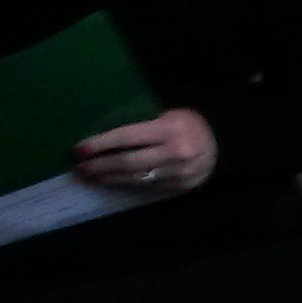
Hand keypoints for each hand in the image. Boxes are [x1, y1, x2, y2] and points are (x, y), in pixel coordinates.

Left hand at [77, 108, 217, 193]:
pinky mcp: (179, 187)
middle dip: (101, 166)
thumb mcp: (170, 115)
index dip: (101, 144)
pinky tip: (112, 181)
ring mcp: (179, 173)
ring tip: (91, 176)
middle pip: (129, 162)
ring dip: (110, 178)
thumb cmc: (188, 125)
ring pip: (136, 178)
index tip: (80, 149)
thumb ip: (143, 124)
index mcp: (170, 129)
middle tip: (81, 167)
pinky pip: (147, 186)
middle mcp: (175, 153)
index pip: (128, 137)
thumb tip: (105, 135)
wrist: (222, 146)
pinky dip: (126, 184)